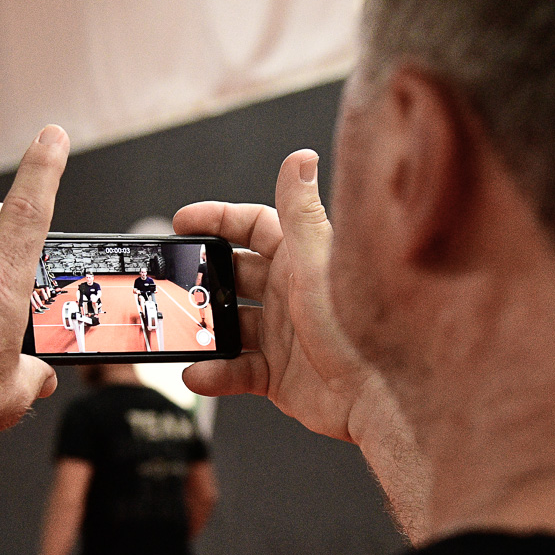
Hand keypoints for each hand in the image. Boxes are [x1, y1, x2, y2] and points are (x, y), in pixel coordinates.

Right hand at [174, 150, 389, 443]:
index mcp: (300, 259)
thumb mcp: (318, 261)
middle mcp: (289, 293)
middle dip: (202, 280)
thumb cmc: (358, 325)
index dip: (217, 219)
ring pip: (229, 326)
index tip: (182, 221)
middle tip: (175, 284)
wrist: (378, 396)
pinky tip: (200, 374)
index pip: (252, 225)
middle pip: (233, 276)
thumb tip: (300, 158)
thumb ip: (300, 212)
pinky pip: (235, 370)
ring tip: (182, 334)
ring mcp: (282, 335)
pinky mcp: (278, 375)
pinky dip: (214, 373)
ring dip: (203, 331)